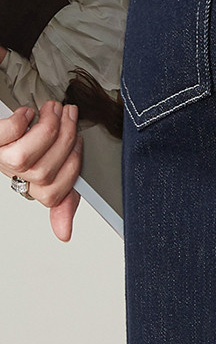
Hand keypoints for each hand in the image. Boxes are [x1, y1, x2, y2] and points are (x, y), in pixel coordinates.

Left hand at [0, 101, 82, 241]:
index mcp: (30, 183)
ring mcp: (0, 160)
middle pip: (44, 173)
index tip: (80, 142)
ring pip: (25, 158)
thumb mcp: (49, 168)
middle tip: (69, 115)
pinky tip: (27, 113)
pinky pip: (6, 135)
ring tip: (52, 110)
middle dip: (65, 138)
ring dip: (47, 128)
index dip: (72, 168)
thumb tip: (64, 233)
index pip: (54, 194)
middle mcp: (14, 175)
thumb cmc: (21, 144)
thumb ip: (62, 196)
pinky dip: (21, 121)